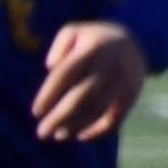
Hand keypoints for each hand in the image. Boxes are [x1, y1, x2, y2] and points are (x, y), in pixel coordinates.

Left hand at [34, 18, 146, 141]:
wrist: (131, 42)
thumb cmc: (92, 40)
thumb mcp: (74, 31)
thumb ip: (58, 46)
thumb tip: (50, 67)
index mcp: (92, 50)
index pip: (66, 75)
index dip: (49, 95)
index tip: (36, 112)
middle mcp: (109, 67)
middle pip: (82, 97)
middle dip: (60, 118)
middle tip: (41, 133)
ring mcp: (123, 82)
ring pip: (98, 110)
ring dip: (76, 126)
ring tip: (58, 135)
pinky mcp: (131, 96)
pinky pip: (116, 118)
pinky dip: (98, 131)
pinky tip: (80, 135)